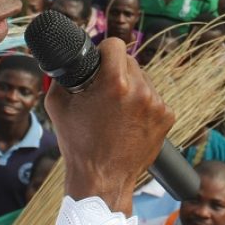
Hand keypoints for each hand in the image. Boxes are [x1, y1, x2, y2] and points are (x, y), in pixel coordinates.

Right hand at [48, 38, 174, 213]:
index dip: (104, 51)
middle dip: (116, 71)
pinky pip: (154, 98)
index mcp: (114, 83)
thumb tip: (67, 61)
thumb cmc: (78, 144)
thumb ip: (62, 77)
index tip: (100, 60)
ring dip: (131, 87)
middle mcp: (140, 91)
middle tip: (104, 90)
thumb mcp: (57, 105)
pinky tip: (129, 120)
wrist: (102, 179)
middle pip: (130, 61)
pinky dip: (143, 104)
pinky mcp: (167, 117)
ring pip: (143, 80)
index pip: (115, 45)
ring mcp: (157, 105)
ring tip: (117, 109)